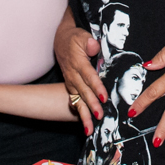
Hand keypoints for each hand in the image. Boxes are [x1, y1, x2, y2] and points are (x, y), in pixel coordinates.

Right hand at [54, 14, 104, 132]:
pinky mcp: (71, 87)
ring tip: (89, 129)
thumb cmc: (74, 39)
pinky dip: (79, 114)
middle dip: (92, 105)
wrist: (60, 42)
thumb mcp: (81, 35)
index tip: (104, 97)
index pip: (89, 76)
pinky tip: (85, 125)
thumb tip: (93, 46)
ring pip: (78, 100)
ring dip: (84, 115)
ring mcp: (71, 83)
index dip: (96, 87)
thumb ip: (88, 41)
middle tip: (100, 116)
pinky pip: (75, 102)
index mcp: (78, 63)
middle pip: (83, 92)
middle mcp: (73, 75)